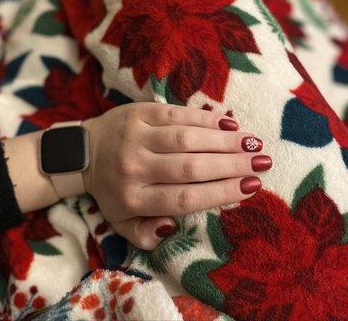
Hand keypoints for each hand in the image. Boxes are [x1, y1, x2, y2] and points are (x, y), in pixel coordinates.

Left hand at [82, 103, 271, 249]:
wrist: (84, 151)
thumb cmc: (112, 189)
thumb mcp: (121, 221)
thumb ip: (146, 233)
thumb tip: (173, 227)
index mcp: (134, 199)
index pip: (185, 198)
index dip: (222, 192)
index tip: (252, 187)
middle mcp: (134, 167)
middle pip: (191, 167)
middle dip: (232, 165)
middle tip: (263, 162)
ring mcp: (136, 136)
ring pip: (187, 139)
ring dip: (225, 141)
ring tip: (254, 144)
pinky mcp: (139, 113)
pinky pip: (177, 115)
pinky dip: (206, 119)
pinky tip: (229, 123)